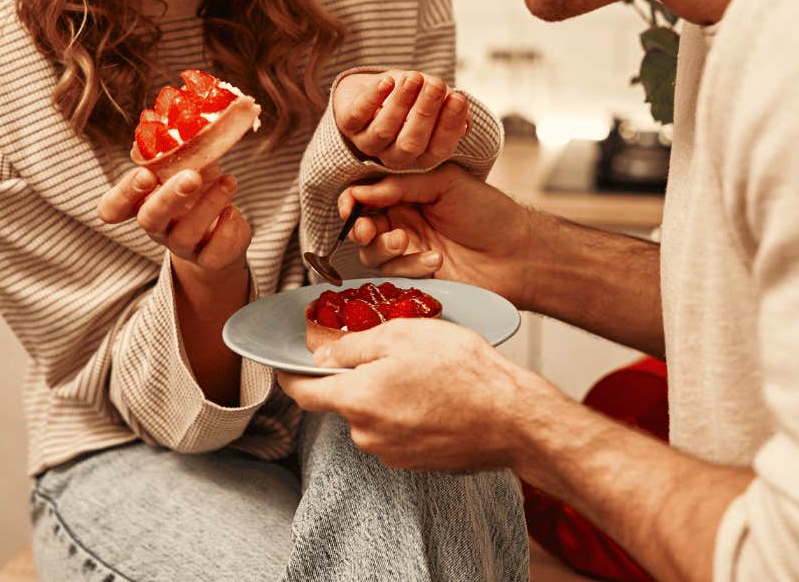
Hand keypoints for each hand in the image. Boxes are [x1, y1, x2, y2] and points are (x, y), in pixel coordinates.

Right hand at [97, 165, 248, 273]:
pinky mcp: (208, 259)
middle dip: (168, 197)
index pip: (113, 207)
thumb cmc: (198, 191)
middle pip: (148, 219)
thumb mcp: (188, 168)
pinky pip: (213, 252)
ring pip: (185, 233)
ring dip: (208, 205)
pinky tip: (232, 211)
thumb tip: (181, 122)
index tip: (145, 175)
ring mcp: (181, 246)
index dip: (123, 194)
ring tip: (228, 181)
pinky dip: (225, 230)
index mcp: (142, 202)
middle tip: (190, 177)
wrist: (223, 230)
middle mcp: (157, 227)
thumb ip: (181, 150)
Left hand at [278, 318, 557, 470]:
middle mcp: (367, 434)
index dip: (290, 376)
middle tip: (395, 353)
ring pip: (373, 417)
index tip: (285, 366)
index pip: (304, 393)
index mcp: (357, 400)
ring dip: (388, 396)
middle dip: (359, 378)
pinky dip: (409, 414)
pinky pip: (398, 432)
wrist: (512, 419)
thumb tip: (323, 355)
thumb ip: (353, 346)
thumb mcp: (403, 335)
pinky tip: (438, 398)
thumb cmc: (464, 372)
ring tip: (427, 375)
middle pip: (345, 402)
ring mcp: (392, 454)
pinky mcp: (416, 463)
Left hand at [333, 70, 470, 169]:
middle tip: (436, 85)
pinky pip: (358, 115)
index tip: (458, 98)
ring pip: (385, 129)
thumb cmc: (411, 98)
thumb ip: (451, 109)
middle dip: (425, 112)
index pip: (439, 148)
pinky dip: (373, 98)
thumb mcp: (435, 101)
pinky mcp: (348, 124)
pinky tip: (387, 81)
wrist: (375, 87)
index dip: (449, 125)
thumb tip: (466, 121)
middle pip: (411, 142)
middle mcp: (394, 155)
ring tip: (414, 77)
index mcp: (421, 155)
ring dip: (401, 102)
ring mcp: (368, 142)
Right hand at [339, 165, 539, 305]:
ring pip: (373, 255)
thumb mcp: (445, 182)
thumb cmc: (489, 212)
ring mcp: (410, 252)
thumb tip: (360, 191)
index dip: (352, 202)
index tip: (350, 207)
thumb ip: (400, 185)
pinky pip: (395, 276)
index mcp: (409, 194)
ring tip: (406, 242)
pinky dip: (410, 267)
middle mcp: (404, 223)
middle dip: (361, 230)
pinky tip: (436, 260)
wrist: (518, 253)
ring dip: (384, 249)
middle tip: (368, 231)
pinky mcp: (417, 279)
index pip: (367, 196)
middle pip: (363, 228)